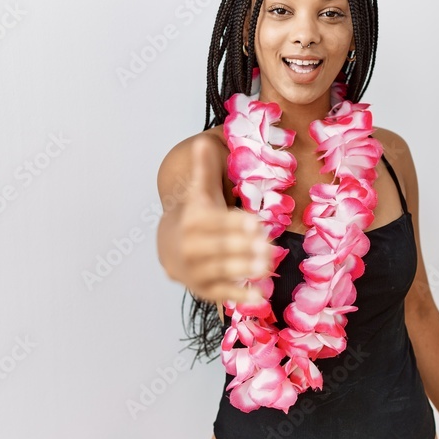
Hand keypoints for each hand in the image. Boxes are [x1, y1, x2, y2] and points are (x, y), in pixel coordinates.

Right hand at [163, 137, 272, 305]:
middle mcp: (190, 247)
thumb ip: (204, 169)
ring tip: (267, 266)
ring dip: (243, 269)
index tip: (256, 223)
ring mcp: (195, 270)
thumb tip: (203, 141)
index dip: (234, 223)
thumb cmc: (196, 216)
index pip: (214, 221)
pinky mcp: (203, 289)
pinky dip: (239, 296)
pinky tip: (260, 297)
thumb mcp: (200, 192)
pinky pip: (221, 293)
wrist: (169, 246)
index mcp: (192, 220)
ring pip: (220, 270)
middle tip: (269, 247)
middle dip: (242, 248)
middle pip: (218, 248)